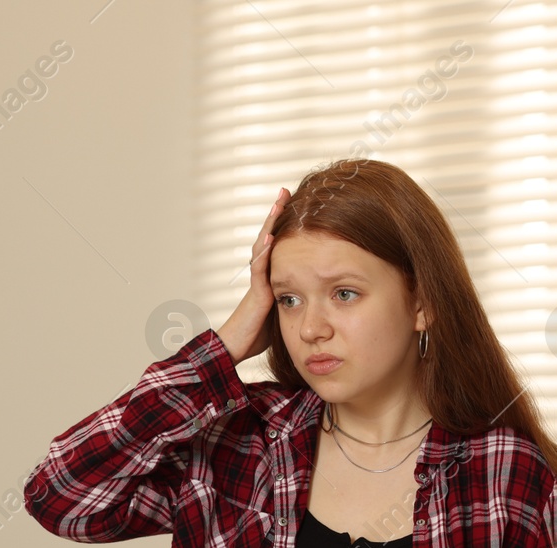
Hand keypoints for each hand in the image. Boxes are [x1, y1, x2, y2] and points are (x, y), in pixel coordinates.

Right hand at [216, 187, 289, 363]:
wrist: (236, 347)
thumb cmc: (257, 334)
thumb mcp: (284, 310)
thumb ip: (296, 297)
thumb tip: (320, 292)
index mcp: (271, 275)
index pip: (279, 244)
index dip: (286, 224)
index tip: (298, 204)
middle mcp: (263, 273)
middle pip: (270, 237)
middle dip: (277, 214)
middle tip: (284, 191)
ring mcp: (258, 280)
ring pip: (263, 246)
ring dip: (271, 223)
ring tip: (278, 202)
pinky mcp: (256, 292)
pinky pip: (259, 267)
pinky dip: (264, 251)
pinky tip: (270, 236)